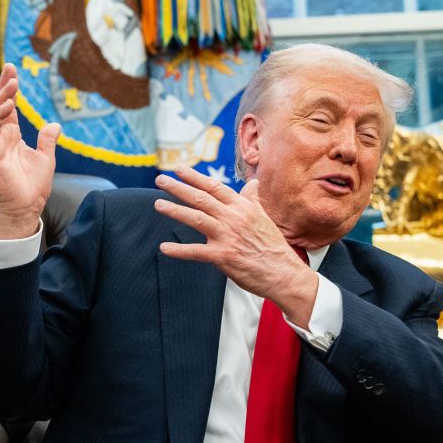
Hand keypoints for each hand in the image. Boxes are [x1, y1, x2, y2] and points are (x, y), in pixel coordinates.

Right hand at [0, 64, 59, 238]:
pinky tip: (9, 106)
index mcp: (11, 136)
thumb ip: (47, 140)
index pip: (8, 107)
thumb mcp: (45, 158)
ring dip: (2, 98)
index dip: (10, 89)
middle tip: (10, 67)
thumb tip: (55, 125)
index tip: (13, 71)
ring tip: (12, 84)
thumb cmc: (32, 186)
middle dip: (4, 86)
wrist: (25, 208)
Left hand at [154, 171, 318, 326]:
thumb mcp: (264, 217)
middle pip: (201, 198)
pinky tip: (164, 247)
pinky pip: (196, 251)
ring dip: (174, 210)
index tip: (179, 169)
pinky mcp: (223, 256)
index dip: (195, 177)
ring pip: (196, 218)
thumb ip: (252, 199)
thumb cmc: (273, 246)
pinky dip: (179, 250)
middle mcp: (233, 218)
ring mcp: (227, 236)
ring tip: (158, 204)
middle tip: (160, 180)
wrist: (284, 274)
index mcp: (242, 207)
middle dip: (178, 188)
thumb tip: (252, 182)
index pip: (214, 187)